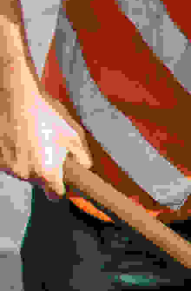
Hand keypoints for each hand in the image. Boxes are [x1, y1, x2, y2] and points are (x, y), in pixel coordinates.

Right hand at [0, 73, 90, 200]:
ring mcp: (6, 165)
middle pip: (37, 181)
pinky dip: (11, 153)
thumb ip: (82, 158)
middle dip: (42, 170)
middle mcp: (25, 174)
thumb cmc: (48, 114)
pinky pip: (6, 161)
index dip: (60, 187)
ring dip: (25, 161)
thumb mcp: (74, 135)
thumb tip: (83, 170)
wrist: (15, 94)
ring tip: (28, 140)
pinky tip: (15, 138)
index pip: (55, 195)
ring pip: (20, 171)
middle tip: (43, 149)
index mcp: (47, 173)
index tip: (61, 177)